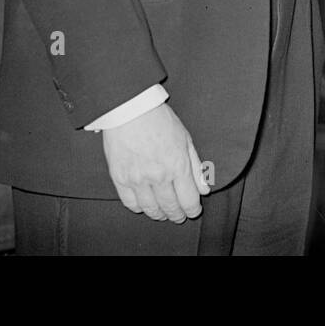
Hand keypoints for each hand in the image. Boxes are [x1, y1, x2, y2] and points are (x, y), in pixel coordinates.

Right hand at [101, 103, 209, 220]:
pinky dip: (139, 208)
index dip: (192, 210)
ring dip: (159, 215)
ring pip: (150, 209)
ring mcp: (138, 179)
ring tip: (163, 213)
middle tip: (178, 216)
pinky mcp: (120, 178)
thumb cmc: (160, 120)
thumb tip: (204, 189)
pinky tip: (144, 205)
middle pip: (170, 208)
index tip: (193, 211)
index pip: (189, 201)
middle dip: (177, 215)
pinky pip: (130, 203)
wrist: (130, 109)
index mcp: (178, 166)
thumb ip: (196, 166)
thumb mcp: (185, 139)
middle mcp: (158, 176)